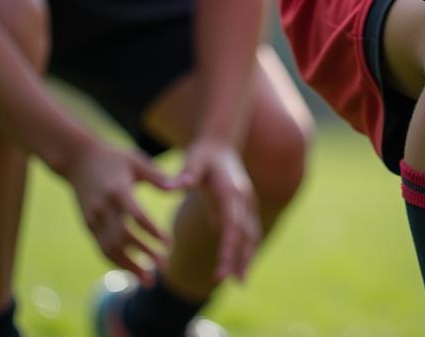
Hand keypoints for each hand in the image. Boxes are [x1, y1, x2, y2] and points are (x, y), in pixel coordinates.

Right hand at [65, 139, 173, 284]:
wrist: (79, 160)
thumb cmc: (114, 158)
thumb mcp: (136, 161)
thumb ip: (157, 176)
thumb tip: (179, 187)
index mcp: (118, 190)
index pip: (136, 217)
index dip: (152, 232)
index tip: (169, 243)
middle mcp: (103, 208)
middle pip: (123, 237)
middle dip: (144, 254)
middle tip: (164, 266)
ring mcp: (93, 219)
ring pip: (110, 249)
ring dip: (129, 267)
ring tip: (148, 280)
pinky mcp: (88, 225)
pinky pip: (101, 249)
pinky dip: (116, 262)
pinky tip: (131, 270)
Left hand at [177, 138, 259, 281]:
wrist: (219, 143)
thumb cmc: (203, 154)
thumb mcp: (193, 160)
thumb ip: (186, 174)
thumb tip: (172, 186)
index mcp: (233, 190)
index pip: (233, 224)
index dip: (229, 247)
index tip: (222, 269)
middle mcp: (244, 198)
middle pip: (245, 232)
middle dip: (239, 257)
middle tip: (233, 282)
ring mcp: (247, 202)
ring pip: (251, 233)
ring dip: (247, 257)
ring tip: (240, 282)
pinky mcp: (244, 207)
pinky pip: (248, 231)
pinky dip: (246, 249)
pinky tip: (239, 267)